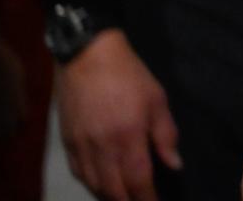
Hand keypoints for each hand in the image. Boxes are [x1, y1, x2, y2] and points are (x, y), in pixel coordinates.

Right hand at [59, 29, 180, 200]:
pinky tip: (101, 185)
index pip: (138, 181)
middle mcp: (102, 148)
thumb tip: (174, 165)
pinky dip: (91, 184)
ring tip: (124, 198)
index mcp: (128, 137)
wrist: (87, 55)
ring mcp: (81, 146)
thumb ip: (166, 135)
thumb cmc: (128, 75)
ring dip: (110, 197)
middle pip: (114, 191)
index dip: (148, 199)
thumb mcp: (156, 99)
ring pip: (95, 186)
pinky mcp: (67, 142)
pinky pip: (79, 173)